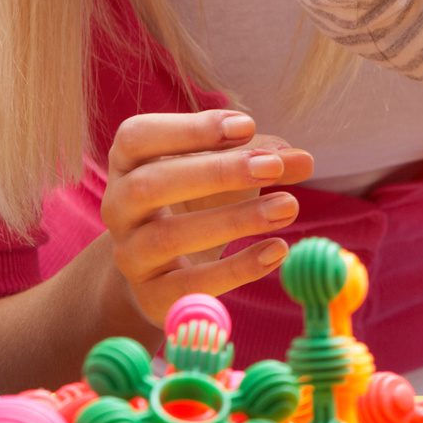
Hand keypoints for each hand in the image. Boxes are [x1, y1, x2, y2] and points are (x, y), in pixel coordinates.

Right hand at [102, 110, 313, 326]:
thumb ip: (262, 158)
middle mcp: (118, 206)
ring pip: (168, 236)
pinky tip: (278, 250)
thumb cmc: (197, 200)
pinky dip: (237, 269)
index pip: (137, 137)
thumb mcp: (226, 171)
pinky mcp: (151, 295)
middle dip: (217, 172)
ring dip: (234, 220)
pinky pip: (189, 285)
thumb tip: (303, 161)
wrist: (162, 269)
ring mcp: (129, 254)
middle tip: (273, 168)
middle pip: (150, 184)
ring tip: (288, 207)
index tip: (247, 127)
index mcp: (128, 163)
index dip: (189, 129)